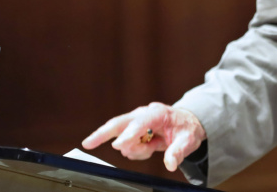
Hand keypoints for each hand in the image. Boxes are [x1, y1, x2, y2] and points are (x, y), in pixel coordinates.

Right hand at [82, 102, 205, 171]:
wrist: (185, 122)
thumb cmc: (186, 129)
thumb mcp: (188, 140)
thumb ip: (178, 152)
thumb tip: (170, 164)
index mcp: (158, 113)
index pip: (141, 123)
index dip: (129, 134)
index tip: (118, 145)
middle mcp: (143, 114)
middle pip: (119, 123)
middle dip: (103, 133)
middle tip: (88, 143)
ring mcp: (135, 120)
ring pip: (121, 137)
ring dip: (133, 149)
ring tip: (153, 147)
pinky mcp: (131, 129)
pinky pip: (126, 145)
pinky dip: (134, 150)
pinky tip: (148, 147)